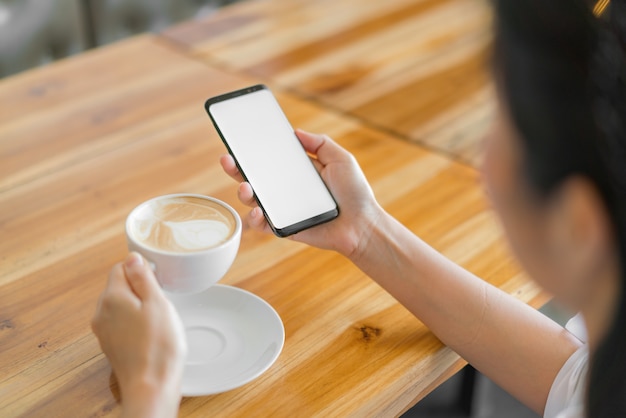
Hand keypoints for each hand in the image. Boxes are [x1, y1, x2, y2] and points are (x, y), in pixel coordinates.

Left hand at [92, 253, 186, 417]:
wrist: (151, 386)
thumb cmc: (159, 346)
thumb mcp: (158, 303)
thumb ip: (143, 278)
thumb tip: (133, 257)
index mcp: (112, 297)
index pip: (120, 267)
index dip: (141, 270)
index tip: (158, 281)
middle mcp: (101, 312)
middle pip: (119, 286)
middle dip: (140, 289)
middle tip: (161, 303)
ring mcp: (104, 330)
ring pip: (121, 305)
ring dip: (138, 307)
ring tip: (157, 321)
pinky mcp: (111, 345)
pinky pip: (122, 323)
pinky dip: (135, 323)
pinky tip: (151, 335)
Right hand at [220, 129, 383, 257]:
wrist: (362, 224)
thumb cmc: (355, 193)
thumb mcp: (340, 159)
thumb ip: (320, 143)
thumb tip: (295, 132)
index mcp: (296, 172)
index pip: (268, 159)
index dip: (252, 150)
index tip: (238, 140)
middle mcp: (285, 189)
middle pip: (253, 177)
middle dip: (235, 168)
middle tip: (227, 159)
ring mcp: (283, 209)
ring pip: (253, 200)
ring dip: (242, 192)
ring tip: (245, 187)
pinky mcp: (284, 228)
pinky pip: (263, 224)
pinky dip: (255, 218)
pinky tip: (258, 211)